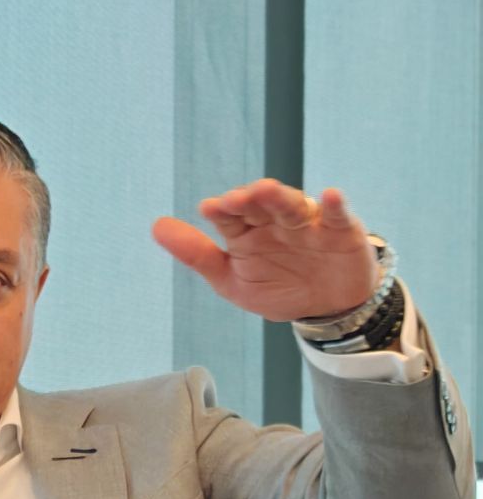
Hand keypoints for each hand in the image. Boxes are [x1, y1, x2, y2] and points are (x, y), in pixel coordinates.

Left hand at [151, 179, 380, 322]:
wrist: (326, 307)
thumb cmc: (278, 287)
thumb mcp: (231, 280)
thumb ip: (197, 255)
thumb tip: (157, 227)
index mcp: (246, 231)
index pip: (230, 217)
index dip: (220, 212)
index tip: (208, 209)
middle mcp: (274, 221)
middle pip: (260, 205)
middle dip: (248, 200)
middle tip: (234, 199)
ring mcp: (307, 224)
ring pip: (292, 206)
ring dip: (280, 197)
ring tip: (266, 190)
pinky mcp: (340, 230)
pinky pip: (337, 215)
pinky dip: (334, 205)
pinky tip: (330, 196)